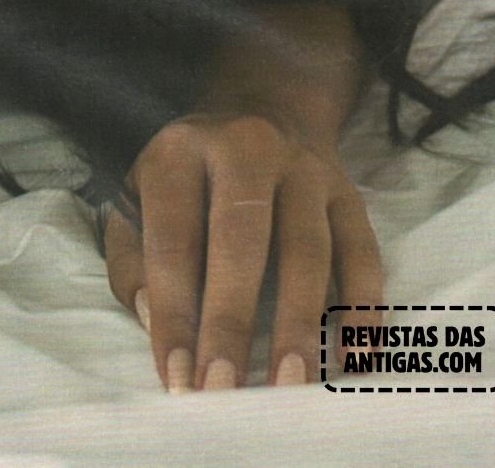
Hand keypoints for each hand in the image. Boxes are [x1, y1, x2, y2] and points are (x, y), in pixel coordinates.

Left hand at [105, 112, 381, 391]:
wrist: (264, 105)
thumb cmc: (189, 178)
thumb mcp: (137, 198)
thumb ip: (133, 260)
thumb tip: (154, 319)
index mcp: (181, 152)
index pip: (174, 240)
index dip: (174, 313)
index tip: (176, 379)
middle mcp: (247, 148)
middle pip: (243, 238)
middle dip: (233, 320)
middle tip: (226, 389)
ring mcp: (305, 168)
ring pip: (309, 247)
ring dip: (300, 322)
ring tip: (290, 385)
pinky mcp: (347, 191)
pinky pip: (362, 251)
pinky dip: (362, 307)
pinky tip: (354, 358)